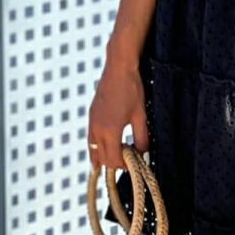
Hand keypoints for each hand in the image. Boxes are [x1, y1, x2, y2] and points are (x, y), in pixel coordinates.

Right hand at [87, 54, 148, 171]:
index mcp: (109, 131)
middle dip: (115, 163)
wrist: (118, 68)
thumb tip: (143, 152)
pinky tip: (104, 148)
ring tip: (117, 157)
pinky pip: (91, 139)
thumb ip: (142, 137)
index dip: (124, 165)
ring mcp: (92, 122)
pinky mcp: (91, 115)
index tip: (134, 164)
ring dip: (104, 156)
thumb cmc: (131, 90)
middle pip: (102, 157)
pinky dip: (97, 147)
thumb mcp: (141, 115)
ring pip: (93, 149)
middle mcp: (97, 129)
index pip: (113, 159)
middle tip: (128, 161)